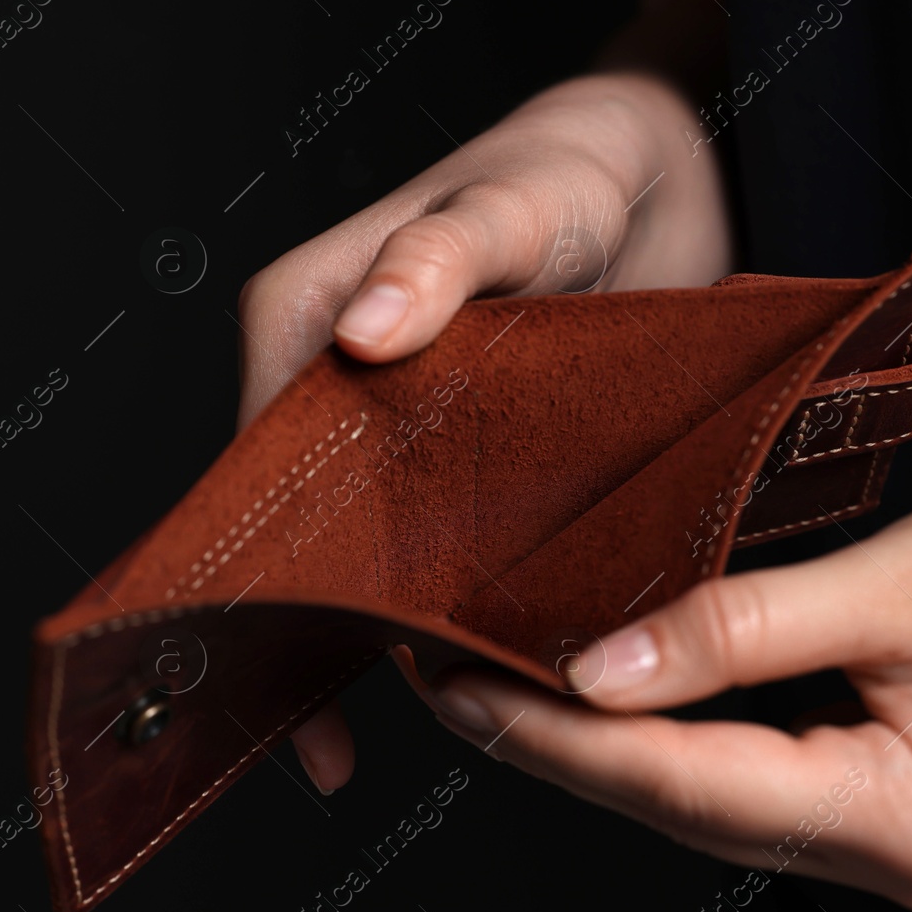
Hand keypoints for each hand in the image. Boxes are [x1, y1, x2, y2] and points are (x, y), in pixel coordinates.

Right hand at [235, 72, 733, 792]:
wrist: (661, 178)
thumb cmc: (570, 168)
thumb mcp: (511, 204)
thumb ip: (438, 259)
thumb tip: (363, 333)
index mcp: (301, 313)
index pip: (250, 457)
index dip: (258, 564)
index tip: (278, 661)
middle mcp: (326, 371)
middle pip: (290, 516)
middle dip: (303, 624)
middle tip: (323, 743)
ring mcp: (384, 416)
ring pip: (351, 539)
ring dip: (365, 627)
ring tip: (375, 731)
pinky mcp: (444, 444)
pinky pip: (416, 533)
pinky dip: (426, 598)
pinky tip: (452, 665)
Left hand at [425, 458, 911, 911]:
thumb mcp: (893, 584)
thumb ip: (737, 629)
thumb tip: (597, 667)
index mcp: (904, 823)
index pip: (684, 783)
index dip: (559, 737)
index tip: (459, 688)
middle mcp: (891, 857)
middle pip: (682, 805)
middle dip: (559, 746)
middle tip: (446, 682)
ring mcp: (889, 841)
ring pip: (706, 799)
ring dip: (602, 744)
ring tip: (496, 684)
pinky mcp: (884, 803)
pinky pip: (747, 778)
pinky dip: (669, 736)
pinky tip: (603, 696)